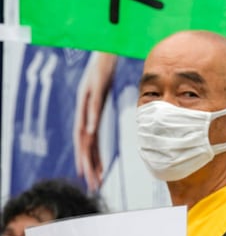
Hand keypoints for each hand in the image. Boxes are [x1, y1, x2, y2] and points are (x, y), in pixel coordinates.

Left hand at [73, 52, 116, 190]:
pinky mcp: (93, 88)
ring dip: (86, 149)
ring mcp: (87, 100)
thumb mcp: (113, 101)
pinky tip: (91, 132)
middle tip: (91, 183)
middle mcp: (85, 111)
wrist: (105, 52)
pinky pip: (91, 107)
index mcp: (91, 117)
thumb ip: (116, 116)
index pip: (93, 144)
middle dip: (88, 165)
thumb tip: (130, 128)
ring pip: (84, 129)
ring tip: (87, 167)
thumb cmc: (109, 75)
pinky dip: (90, 120)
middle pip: (85, 143)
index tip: (96, 179)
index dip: (93, 162)